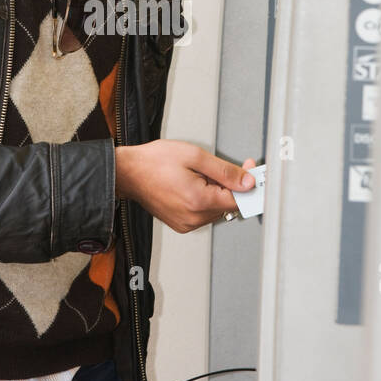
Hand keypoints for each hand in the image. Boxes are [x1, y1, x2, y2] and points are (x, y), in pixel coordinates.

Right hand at [115, 141, 256, 233]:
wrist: (128, 173)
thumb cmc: (154, 162)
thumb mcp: (194, 156)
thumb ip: (224, 171)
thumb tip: (247, 181)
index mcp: (198, 201)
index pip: (238, 199)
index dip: (248, 183)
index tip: (252, 171)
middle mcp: (193, 218)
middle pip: (228, 205)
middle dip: (231, 185)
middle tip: (223, 166)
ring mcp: (187, 223)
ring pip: (217, 209)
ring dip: (217, 192)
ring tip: (199, 175)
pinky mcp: (181, 224)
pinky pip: (204, 213)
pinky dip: (205, 199)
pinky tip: (193, 185)